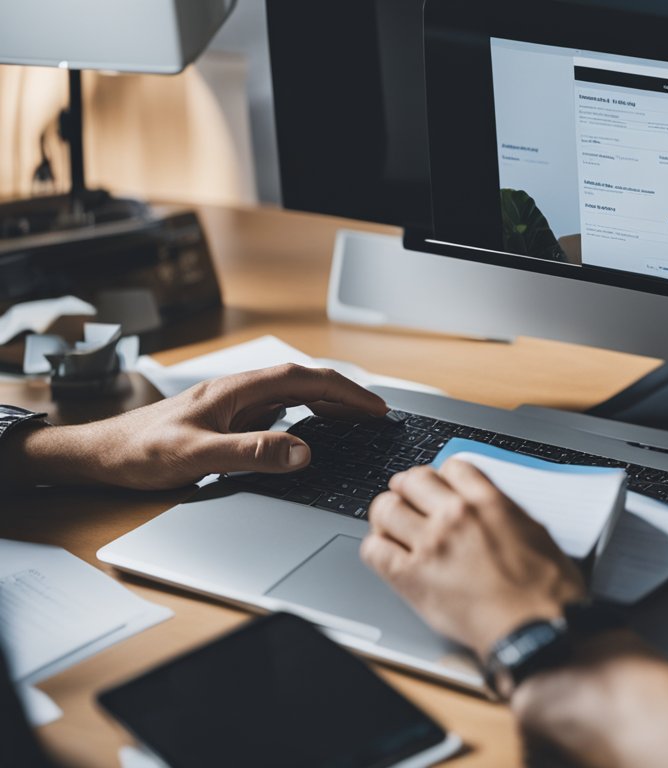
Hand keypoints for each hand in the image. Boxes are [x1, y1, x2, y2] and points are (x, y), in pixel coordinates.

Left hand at [1, 364, 387, 489]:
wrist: (101, 455)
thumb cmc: (140, 453)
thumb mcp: (197, 456)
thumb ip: (251, 453)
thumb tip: (303, 452)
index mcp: (235, 390)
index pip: (303, 378)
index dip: (344, 391)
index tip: (374, 407)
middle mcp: (237, 390)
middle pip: (304, 380)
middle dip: (345, 394)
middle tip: (377, 414)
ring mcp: (233, 402)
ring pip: (293, 392)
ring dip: (328, 401)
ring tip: (357, 419)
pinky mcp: (228, 417)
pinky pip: (279, 408)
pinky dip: (308, 413)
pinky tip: (314, 428)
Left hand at [361, 460, 585, 657]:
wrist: (533, 629)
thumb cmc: (545, 592)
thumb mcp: (537, 533)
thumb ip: (507, 515)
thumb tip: (495, 512)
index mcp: (489, 502)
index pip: (452, 466)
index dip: (444, 477)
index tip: (442, 487)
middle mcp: (455, 517)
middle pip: (412, 480)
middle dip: (410, 489)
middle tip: (411, 500)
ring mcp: (430, 545)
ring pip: (386, 510)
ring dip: (388, 516)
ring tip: (393, 526)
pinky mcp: (411, 577)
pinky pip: (374, 551)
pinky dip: (376, 549)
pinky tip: (387, 555)